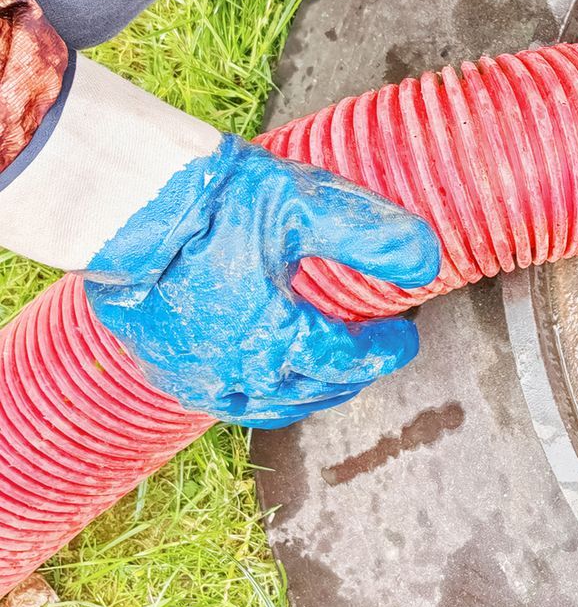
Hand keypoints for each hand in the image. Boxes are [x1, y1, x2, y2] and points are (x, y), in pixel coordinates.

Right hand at [84, 136, 441, 427]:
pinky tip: (263, 372)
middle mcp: (232, 371)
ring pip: (264, 405)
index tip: (405, 337)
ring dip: (306, 393)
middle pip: (310, 391)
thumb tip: (427, 263)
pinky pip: (220, 399)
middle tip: (372, 354)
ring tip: (327, 372)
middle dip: (350, 375)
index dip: (384, 351)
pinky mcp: (159, 366)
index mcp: (274, 338)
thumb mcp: (308, 207)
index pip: (348, 360)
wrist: (120, 202)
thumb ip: (374, 237)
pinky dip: (256, 393)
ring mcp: (191, 375)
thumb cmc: (216, 201)